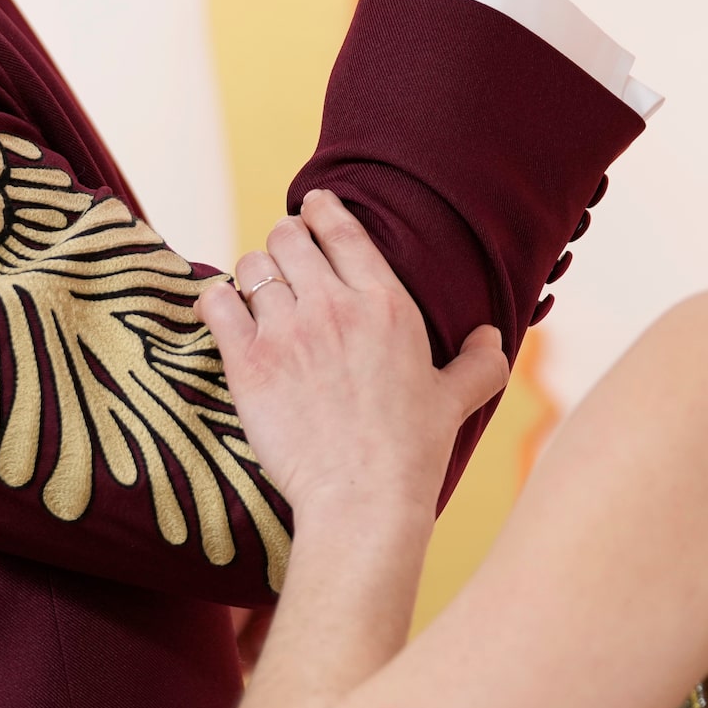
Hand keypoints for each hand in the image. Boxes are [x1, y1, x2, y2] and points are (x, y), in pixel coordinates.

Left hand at [197, 190, 510, 524]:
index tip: (312, 206)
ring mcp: (287, 331)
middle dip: (284, 241)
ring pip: (252, 267)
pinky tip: (221, 313)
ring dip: (253, 276)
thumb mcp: (456, 401)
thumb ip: (479, 362)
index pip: (342, 229)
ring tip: (257, 294)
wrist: (363, 501)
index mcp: (386, 303)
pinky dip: (214, 302)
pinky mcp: (248, 363)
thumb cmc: (413, 454)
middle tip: (284, 259)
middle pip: (288, 237)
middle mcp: (334, 305)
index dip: (321, 209)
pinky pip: (216, 304)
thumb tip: (492, 335)